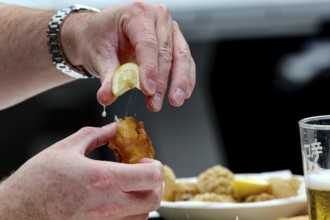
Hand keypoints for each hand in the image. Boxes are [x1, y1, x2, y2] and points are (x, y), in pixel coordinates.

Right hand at [0, 123, 163, 219]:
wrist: (17, 213)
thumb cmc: (36, 183)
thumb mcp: (65, 149)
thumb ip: (93, 135)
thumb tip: (111, 128)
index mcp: (102, 179)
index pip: (149, 176)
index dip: (156, 167)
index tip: (148, 161)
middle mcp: (107, 205)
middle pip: (153, 199)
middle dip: (156, 184)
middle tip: (146, 173)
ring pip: (144, 215)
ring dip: (145, 198)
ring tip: (133, 186)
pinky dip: (132, 213)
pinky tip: (121, 201)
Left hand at [62, 1, 195, 111]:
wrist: (99, 34)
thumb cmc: (99, 37)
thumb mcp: (98, 56)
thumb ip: (107, 77)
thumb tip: (107, 96)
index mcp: (137, 13)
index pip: (147, 43)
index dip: (150, 69)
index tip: (148, 89)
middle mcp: (157, 17)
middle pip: (166, 52)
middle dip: (162, 81)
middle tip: (155, 102)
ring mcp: (169, 29)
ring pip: (181, 56)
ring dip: (178, 82)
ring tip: (174, 101)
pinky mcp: (174, 42)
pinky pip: (185, 60)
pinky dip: (185, 78)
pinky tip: (183, 93)